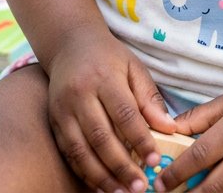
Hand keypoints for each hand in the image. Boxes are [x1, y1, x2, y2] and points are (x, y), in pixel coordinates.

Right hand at [46, 27, 175, 192]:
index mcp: (104, 77)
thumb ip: (149, 98)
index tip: (154, 161)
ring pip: (81, 149)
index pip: (124, 113)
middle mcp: (80, 94)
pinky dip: (83, 172)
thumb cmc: (109, 57)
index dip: (140, 139)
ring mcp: (63, 109)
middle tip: (139, 187)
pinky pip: (68, 152)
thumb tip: (169, 128)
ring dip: (101, 176)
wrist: (70, 44)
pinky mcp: (53, 121)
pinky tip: (100, 185)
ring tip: (121, 192)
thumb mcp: (134, 68)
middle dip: (121, 165)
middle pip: (101, 136)